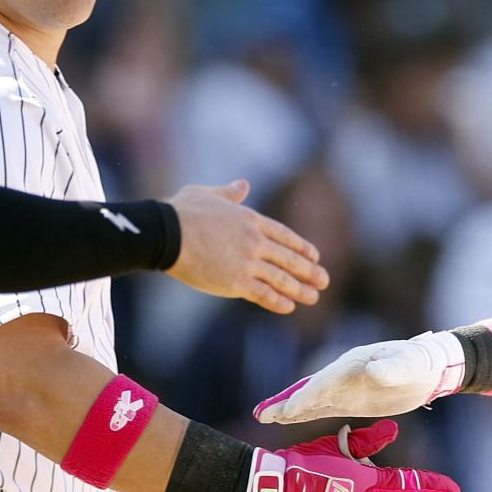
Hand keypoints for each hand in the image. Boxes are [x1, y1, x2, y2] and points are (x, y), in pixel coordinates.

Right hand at [167, 180, 327, 313]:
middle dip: (309, 271)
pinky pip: (263, 294)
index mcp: (250, 220)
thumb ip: (230, 192)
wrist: (167, 234)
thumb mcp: (209, 194)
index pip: (284, 235)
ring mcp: (247, 263)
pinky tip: (288, 307)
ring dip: (300, 289)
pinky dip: (277, 301)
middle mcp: (254, 241)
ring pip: (281, 279)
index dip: (301, 247)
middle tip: (324, 280)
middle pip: (288, 259)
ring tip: (314, 297)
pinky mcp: (235, 282)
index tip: (315, 256)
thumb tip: (243, 184)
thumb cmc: (182, 212)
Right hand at [254, 332, 464, 423]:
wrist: (429, 366)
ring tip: (265, 416)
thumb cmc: (420, 361)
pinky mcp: (350, 400)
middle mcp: (343, 374)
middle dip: (287, 402)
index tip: (287, 410)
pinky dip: (304, 413)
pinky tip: (289, 419)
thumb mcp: (410, 363)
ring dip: (289, 409)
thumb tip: (375, 372)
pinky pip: (323, 408)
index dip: (306, 397)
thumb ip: (392, 368)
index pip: (324, 383)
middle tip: (262, 413)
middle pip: (310, 389)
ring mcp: (345, 387)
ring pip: (312, 400)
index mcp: (354, 364)